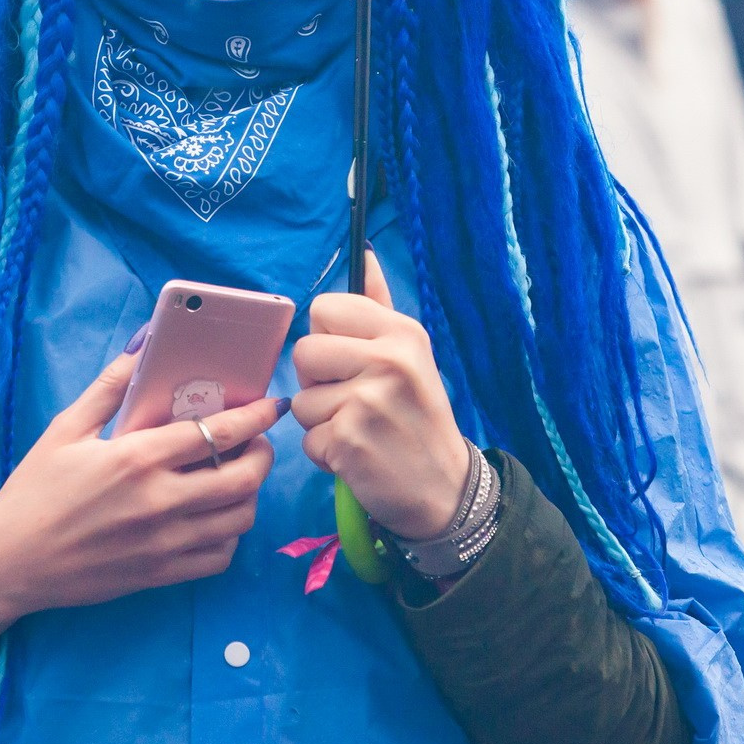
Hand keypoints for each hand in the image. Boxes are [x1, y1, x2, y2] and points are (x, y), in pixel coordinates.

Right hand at [0, 350, 284, 684]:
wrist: (9, 561)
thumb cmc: (34, 490)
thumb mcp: (67, 428)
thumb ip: (111, 385)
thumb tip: (145, 342)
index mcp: (138, 458)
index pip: (219, 431)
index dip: (256, 416)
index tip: (271, 405)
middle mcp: (160, 502)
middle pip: (244, 478)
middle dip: (262, 455)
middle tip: (255, 443)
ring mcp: (164, 543)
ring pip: (239, 519)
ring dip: (249, 495)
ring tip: (236, 477)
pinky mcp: (160, 574)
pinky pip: (219, 557)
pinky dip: (229, 535)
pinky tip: (214, 518)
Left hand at [292, 254, 470, 538]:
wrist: (444, 488)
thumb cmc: (418, 416)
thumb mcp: (411, 355)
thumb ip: (379, 306)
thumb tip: (365, 255)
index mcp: (401, 333)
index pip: (324, 309)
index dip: (328, 339)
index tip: (352, 362)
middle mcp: (387, 361)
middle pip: (303, 353)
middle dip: (317, 382)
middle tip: (353, 401)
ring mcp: (367, 402)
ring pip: (300, 401)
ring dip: (321, 422)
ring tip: (359, 430)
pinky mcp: (348, 442)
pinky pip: (307, 439)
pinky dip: (325, 453)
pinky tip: (357, 456)